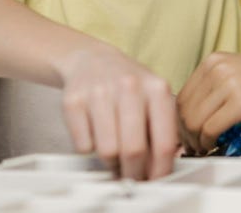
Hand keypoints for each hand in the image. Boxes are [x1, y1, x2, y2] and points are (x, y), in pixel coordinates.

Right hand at [56, 46, 177, 179]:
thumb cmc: (129, 85)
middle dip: (134, 172)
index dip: (160, 169)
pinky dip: (90, 149)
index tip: (156, 180)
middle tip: (132, 177)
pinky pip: (83, 146)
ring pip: (108, 151)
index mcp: (156, 88)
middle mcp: (129, 87)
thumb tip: (166, 165)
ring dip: (111, 161)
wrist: (93, 60)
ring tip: (115, 153)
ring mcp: (99, 93)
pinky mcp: (73, 101)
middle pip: (134, 150)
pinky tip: (96, 135)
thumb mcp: (155, 98)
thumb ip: (164, 128)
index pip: (163, 141)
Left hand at [177, 52, 240, 152]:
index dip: (179, 119)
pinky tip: (213, 145)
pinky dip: (207, 142)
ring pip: (194, 121)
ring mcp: (228, 83)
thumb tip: (187, 112)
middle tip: (192, 145)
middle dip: (184, 132)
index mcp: (214, 59)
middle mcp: (218, 67)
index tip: (187, 133)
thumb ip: (214, 85)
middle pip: (184, 109)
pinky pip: (210, 129)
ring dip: (195, 140)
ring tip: (203, 147)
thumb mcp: (238, 72)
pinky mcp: (240, 102)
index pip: (182, 95)